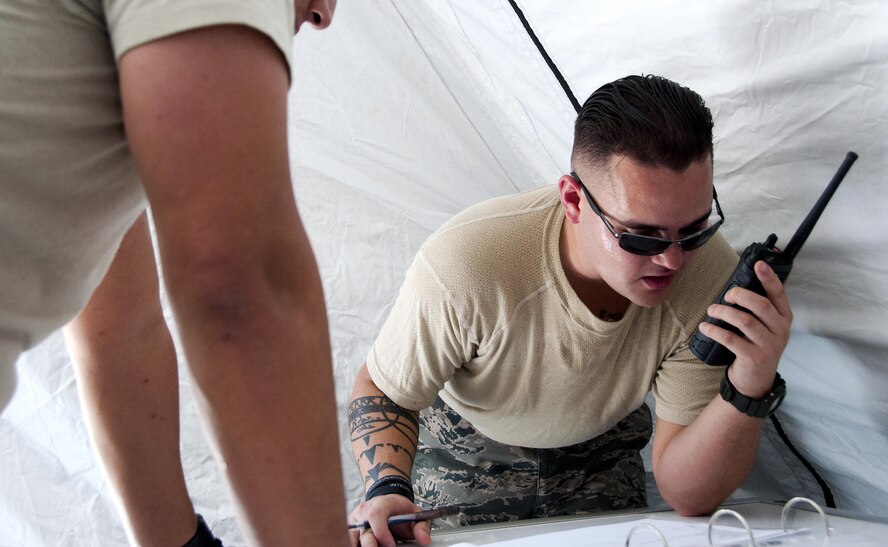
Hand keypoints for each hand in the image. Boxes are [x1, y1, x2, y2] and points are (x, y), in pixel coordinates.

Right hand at [348, 494, 431, 546]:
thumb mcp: (414, 513)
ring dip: (360, 545)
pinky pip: (349, 539)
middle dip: (370, 545)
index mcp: (380, 505)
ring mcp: (355, 520)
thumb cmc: (398, 508)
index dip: (382, 532)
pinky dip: (354, 545)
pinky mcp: (350, 528)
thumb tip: (425, 540)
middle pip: (363, 532)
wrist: (386, 501)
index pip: (376, 516)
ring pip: (352, 537)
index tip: (391, 545)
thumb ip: (421, 526)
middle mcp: (364, 512)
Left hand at [699, 260, 792, 397]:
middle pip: (760, 305)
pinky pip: (731, 339)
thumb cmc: (757, 345)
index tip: (758, 264)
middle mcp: (780, 330)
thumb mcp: (765, 327)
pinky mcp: (754, 357)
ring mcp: (769, 345)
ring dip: (724, 312)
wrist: (756, 380)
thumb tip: (737, 287)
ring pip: (744, 321)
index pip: (779, 294)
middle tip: (726, 295)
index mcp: (784, 318)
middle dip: (740, 295)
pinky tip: (705, 327)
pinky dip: (715, 330)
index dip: (769, 278)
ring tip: (712, 310)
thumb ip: (758, 309)